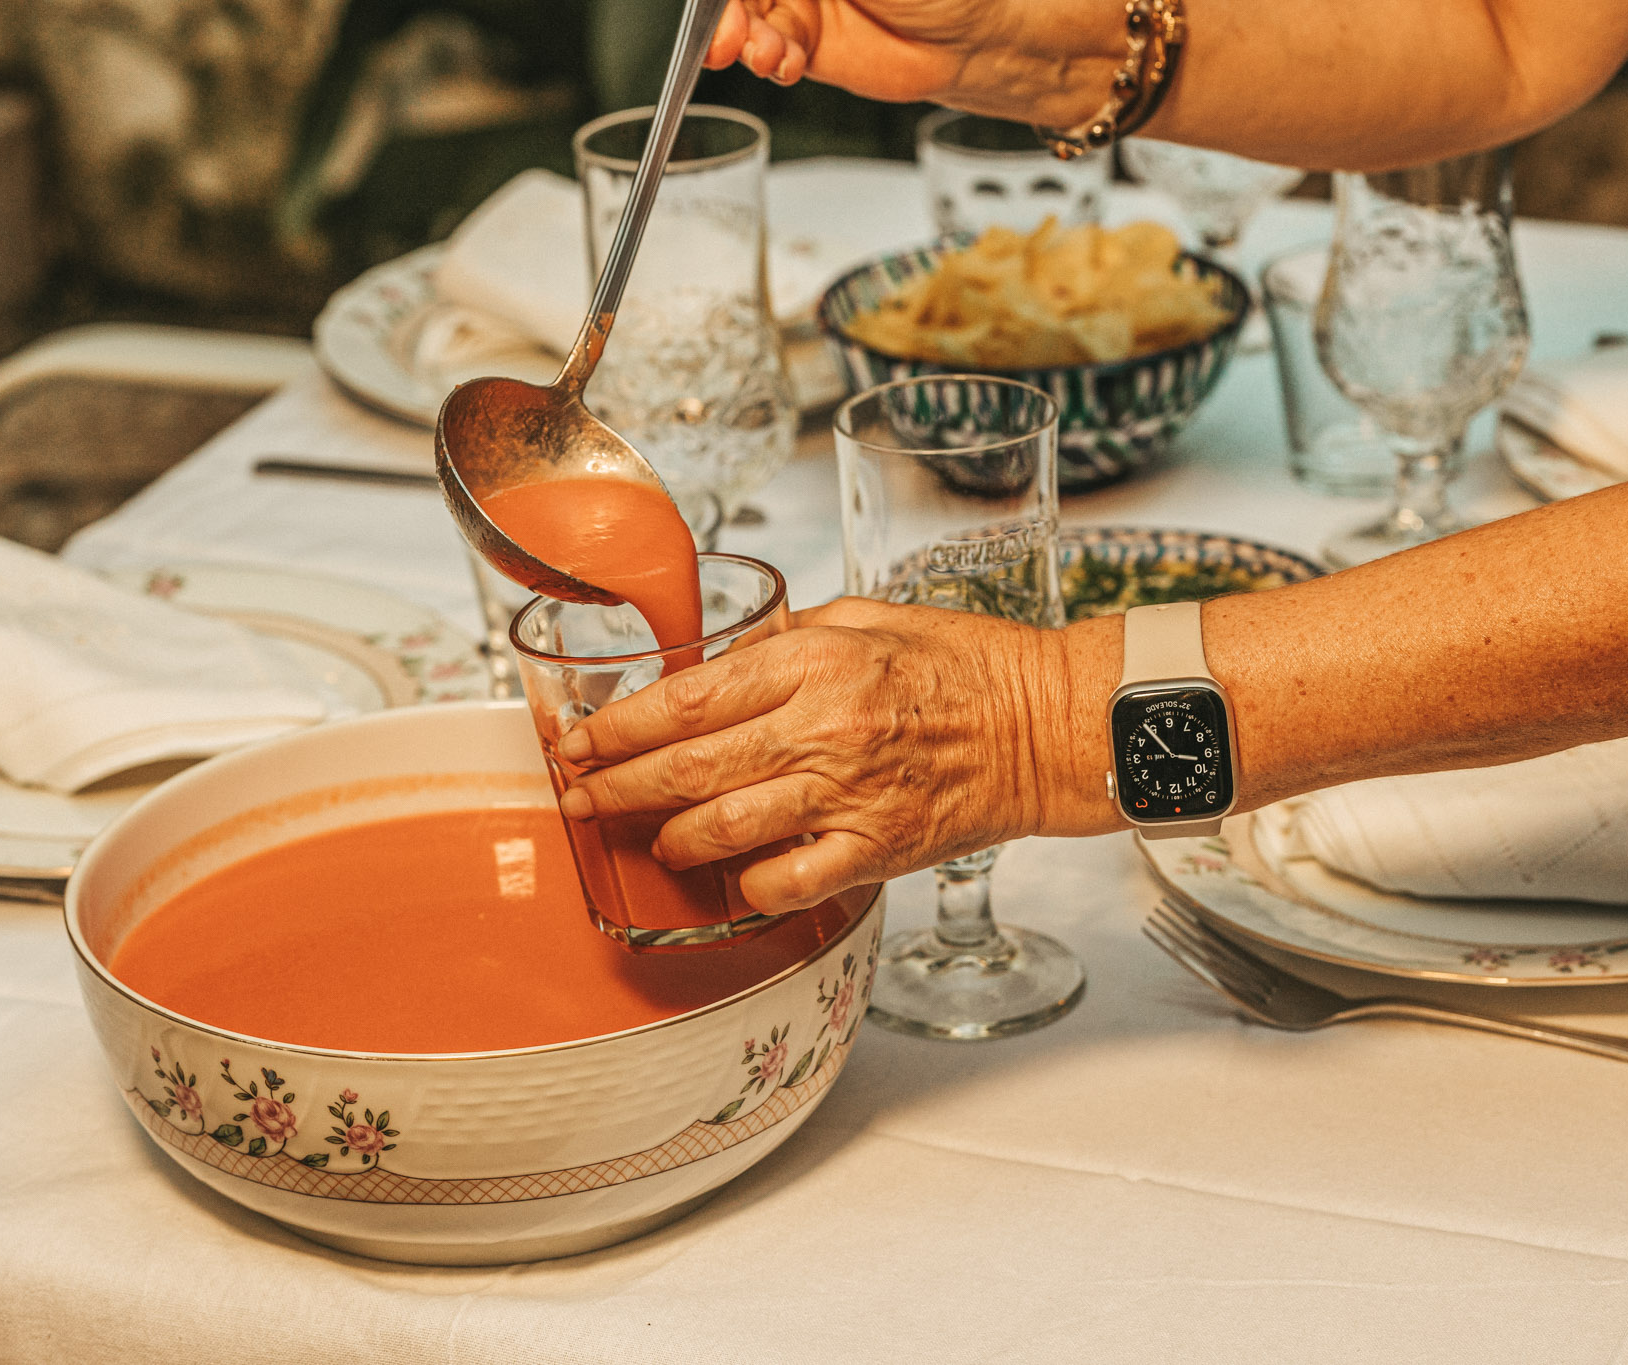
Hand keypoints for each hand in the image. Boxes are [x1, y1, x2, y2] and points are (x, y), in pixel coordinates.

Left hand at [553, 596, 1080, 913]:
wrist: (1048, 725)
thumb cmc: (968, 666)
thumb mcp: (870, 617)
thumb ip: (788, 639)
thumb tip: (717, 662)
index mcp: (818, 659)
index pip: (688, 696)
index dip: (619, 725)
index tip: (581, 739)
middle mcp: (825, 728)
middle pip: (688, 766)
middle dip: (616, 787)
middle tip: (579, 797)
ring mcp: (849, 794)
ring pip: (725, 829)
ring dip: (669, 839)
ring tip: (648, 838)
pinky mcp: (876, 849)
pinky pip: (787, 882)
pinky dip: (747, 886)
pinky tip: (732, 878)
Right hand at [707, 0, 1117, 123]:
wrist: (980, 38)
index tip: (714, 3)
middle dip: (724, 10)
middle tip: (724, 30)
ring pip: (744, 15)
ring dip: (740, 36)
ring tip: (762, 51)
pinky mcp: (806, 43)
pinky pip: (768, 49)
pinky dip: (767, 59)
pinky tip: (781, 63)